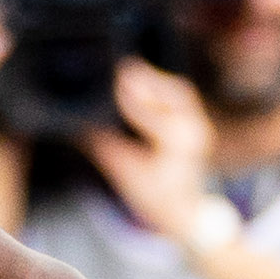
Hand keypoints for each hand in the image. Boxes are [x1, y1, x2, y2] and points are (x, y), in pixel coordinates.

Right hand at [76, 57, 216, 246]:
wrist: (183, 210)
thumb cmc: (153, 196)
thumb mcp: (124, 174)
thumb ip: (105, 147)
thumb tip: (79, 125)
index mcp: (178, 150)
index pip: (157, 119)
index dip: (136, 102)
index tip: (116, 85)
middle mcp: (195, 134)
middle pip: (175, 98)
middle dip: (148, 81)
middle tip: (123, 67)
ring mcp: (200, 127)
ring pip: (180, 94)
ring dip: (156, 79)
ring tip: (131, 69)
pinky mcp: (197, 122)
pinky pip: (182, 97)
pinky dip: (163, 86)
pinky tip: (145, 78)